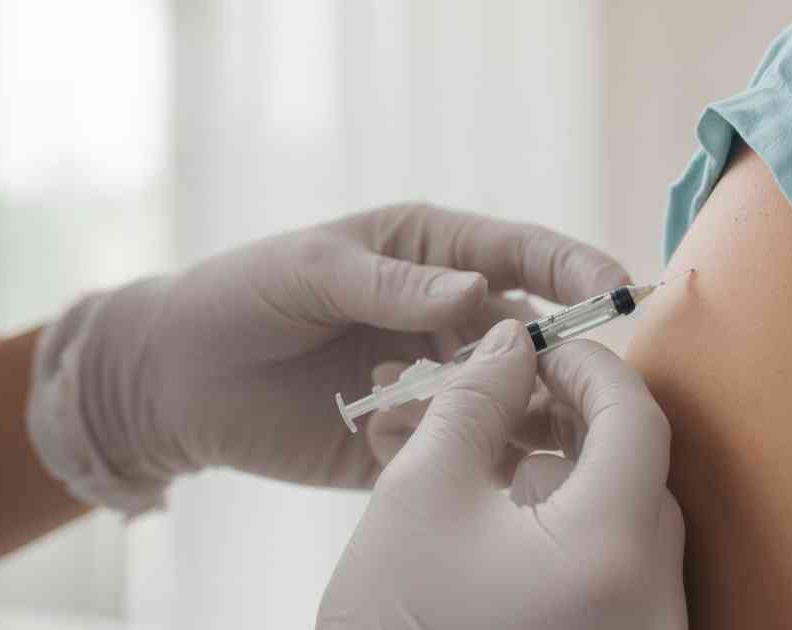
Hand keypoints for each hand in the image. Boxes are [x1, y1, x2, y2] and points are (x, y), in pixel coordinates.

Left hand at [25, 204, 629, 512]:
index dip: (575, 268)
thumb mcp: (309, 272)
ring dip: (493, 414)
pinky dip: (441, 453)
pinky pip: (459, 453)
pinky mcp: (412, 443)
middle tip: (542, 384)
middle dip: (544, 359)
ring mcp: (434, 383)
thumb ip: (392, 282)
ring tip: (430, 414)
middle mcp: (447, 317)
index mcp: (432, 254)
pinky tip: (376, 442)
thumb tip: (478, 290)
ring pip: (505, 402)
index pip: (524, 255)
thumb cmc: (238, 297)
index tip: (617, 291)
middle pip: (530, 336)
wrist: (175, 381)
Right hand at [317, 321, 686, 629]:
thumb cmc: (392, 627)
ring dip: (564, 478)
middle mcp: (653, 602)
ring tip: (484, 465)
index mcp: (611, 552)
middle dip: (570, 423)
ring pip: (623, 524)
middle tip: (506, 398)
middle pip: (636, 471)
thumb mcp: (418, 494)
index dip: (588, 367)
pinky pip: (614, 574)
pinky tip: (501, 526)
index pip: (637, 418)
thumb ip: (473, 400)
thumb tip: (510, 342)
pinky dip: (569, 535)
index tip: (539, 347)